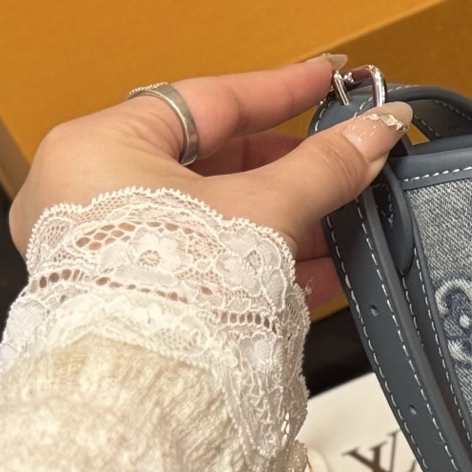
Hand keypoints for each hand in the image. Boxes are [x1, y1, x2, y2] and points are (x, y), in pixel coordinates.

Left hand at [8, 56, 412, 305]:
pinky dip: (268, 258)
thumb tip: (380, 129)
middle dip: (294, 167)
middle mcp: (92, 194)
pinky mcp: (141, 296)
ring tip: (351, 215)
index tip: (332, 79)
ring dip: (292, 216)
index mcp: (100, 148)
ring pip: (219, 216)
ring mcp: (113, 249)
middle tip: (351, 157)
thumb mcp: (264, 209)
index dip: (281, 89)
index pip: (208, 100)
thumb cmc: (172, 290)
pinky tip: (328, 265)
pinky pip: (211, 260)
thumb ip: (326, 166)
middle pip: (216, 161)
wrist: (146, 392)